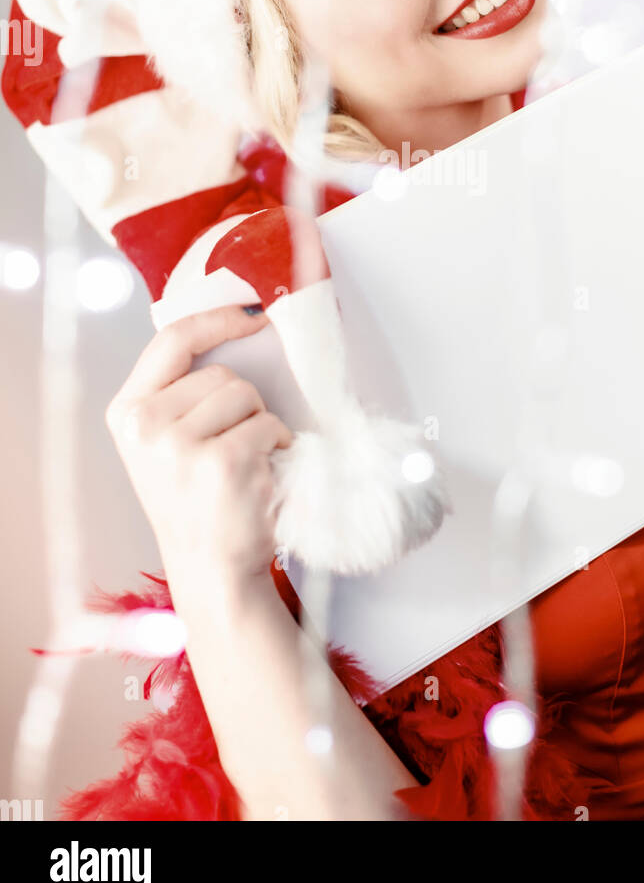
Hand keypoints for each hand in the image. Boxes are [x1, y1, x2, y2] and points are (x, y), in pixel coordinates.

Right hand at [105, 304, 292, 588]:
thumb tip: (230, 322)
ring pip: (247, 396)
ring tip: (244, 463)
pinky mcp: (222, 462)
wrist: (211, 569)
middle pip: (220, 373)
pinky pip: (269, 424)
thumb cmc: (197, 499)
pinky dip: (278, 445)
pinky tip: (260, 476)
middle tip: (231, 446)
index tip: (251, 313)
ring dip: (260, 424)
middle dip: (241, 403)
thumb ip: (179, 392)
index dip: (216, 319)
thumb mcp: (164, 441)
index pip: (172, 340)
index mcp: (127, 413)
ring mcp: (180, 445)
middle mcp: (144, 426)